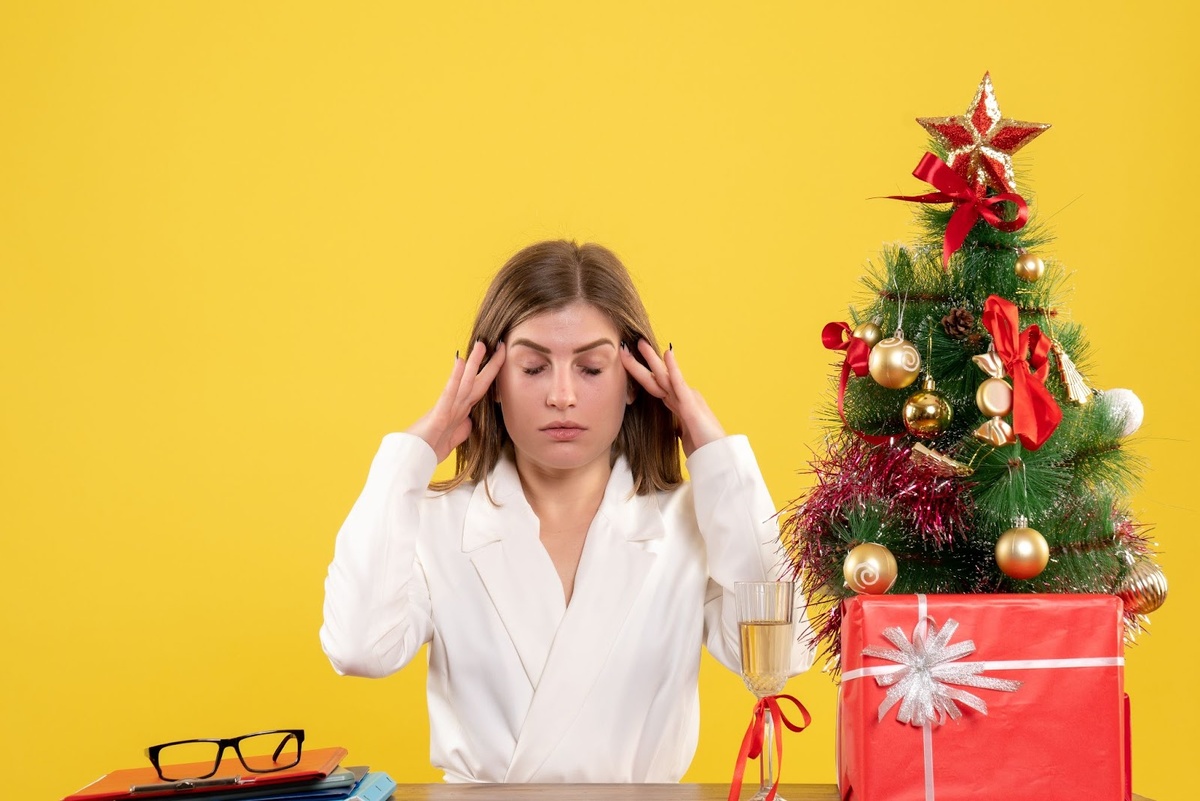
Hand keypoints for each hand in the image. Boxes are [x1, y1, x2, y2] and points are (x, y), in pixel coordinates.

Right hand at [407, 341, 505, 463]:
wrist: (414, 459)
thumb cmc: (430, 448)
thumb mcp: (453, 438)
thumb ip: (462, 427)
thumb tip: (469, 420)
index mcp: (461, 411)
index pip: (480, 389)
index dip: (492, 374)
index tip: (502, 358)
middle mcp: (456, 406)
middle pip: (477, 381)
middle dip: (490, 363)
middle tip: (500, 344)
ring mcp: (448, 408)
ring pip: (465, 382)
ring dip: (474, 363)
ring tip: (482, 344)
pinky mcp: (440, 414)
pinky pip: (450, 393)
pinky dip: (456, 377)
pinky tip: (460, 362)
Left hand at [620, 340, 725, 457]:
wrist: (717, 456)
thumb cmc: (704, 447)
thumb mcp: (686, 437)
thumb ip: (680, 429)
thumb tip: (676, 430)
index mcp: (679, 405)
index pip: (657, 387)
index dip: (642, 375)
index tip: (630, 363)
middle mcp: (683, 398)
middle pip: (657, 378)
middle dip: (642, 362)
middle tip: (627, 346)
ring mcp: (687, 399)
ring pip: (664, 376)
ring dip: (651, 359)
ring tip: (640, 343)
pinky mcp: (691, 405)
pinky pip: (679, 383)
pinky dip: (673, 368)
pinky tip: (668, 353)